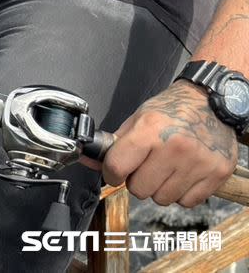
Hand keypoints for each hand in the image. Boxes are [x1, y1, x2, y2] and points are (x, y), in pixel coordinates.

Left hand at [100, 82, 237, 206]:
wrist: (212, 102)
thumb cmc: (173, 109)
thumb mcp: (140, 117)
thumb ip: (116, 142)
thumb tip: (89, 161)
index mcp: (150, 128)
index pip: (117, 166)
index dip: (111, 172)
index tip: (115, 171)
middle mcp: (174, 147)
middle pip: (140, 190)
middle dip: (138, 180)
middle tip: (147, 165)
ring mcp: (197, 163)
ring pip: (163, 199)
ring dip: (161, 187)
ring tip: (168, 166)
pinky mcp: (216, 175)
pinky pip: (186, 202)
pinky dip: (182, 192)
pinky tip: (185, 172)